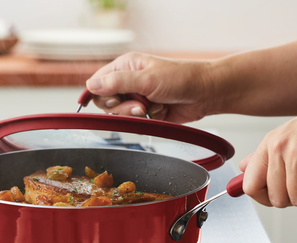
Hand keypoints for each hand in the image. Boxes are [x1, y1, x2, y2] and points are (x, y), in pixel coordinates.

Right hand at [86, 52, 211, 123]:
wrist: (204, 94)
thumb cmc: (181, 78)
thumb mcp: (146, 79)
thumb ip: (117, 82)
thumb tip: (91, 85)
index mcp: (125, 67)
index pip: (98, 83)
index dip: (100, 95)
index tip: (112, 101)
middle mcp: (128, 82)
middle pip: (107, 102)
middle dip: (121, 107)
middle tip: (138, 105)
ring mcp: (137, 98)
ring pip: (120, 114)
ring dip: (135, 114)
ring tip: (151, 107)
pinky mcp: (145, 112)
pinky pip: (134, 121)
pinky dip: (146, 119)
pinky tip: (159, 111)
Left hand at [239, 114, 296, 206]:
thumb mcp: (282, 137)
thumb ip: (262, 156)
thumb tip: (243, 168)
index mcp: (268, 145)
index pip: (250, 187)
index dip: (262, 198)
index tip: (270, 197)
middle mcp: (280, 148)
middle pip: (276, 197)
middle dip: (288, 200)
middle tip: (296, 190)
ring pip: (296, 198)